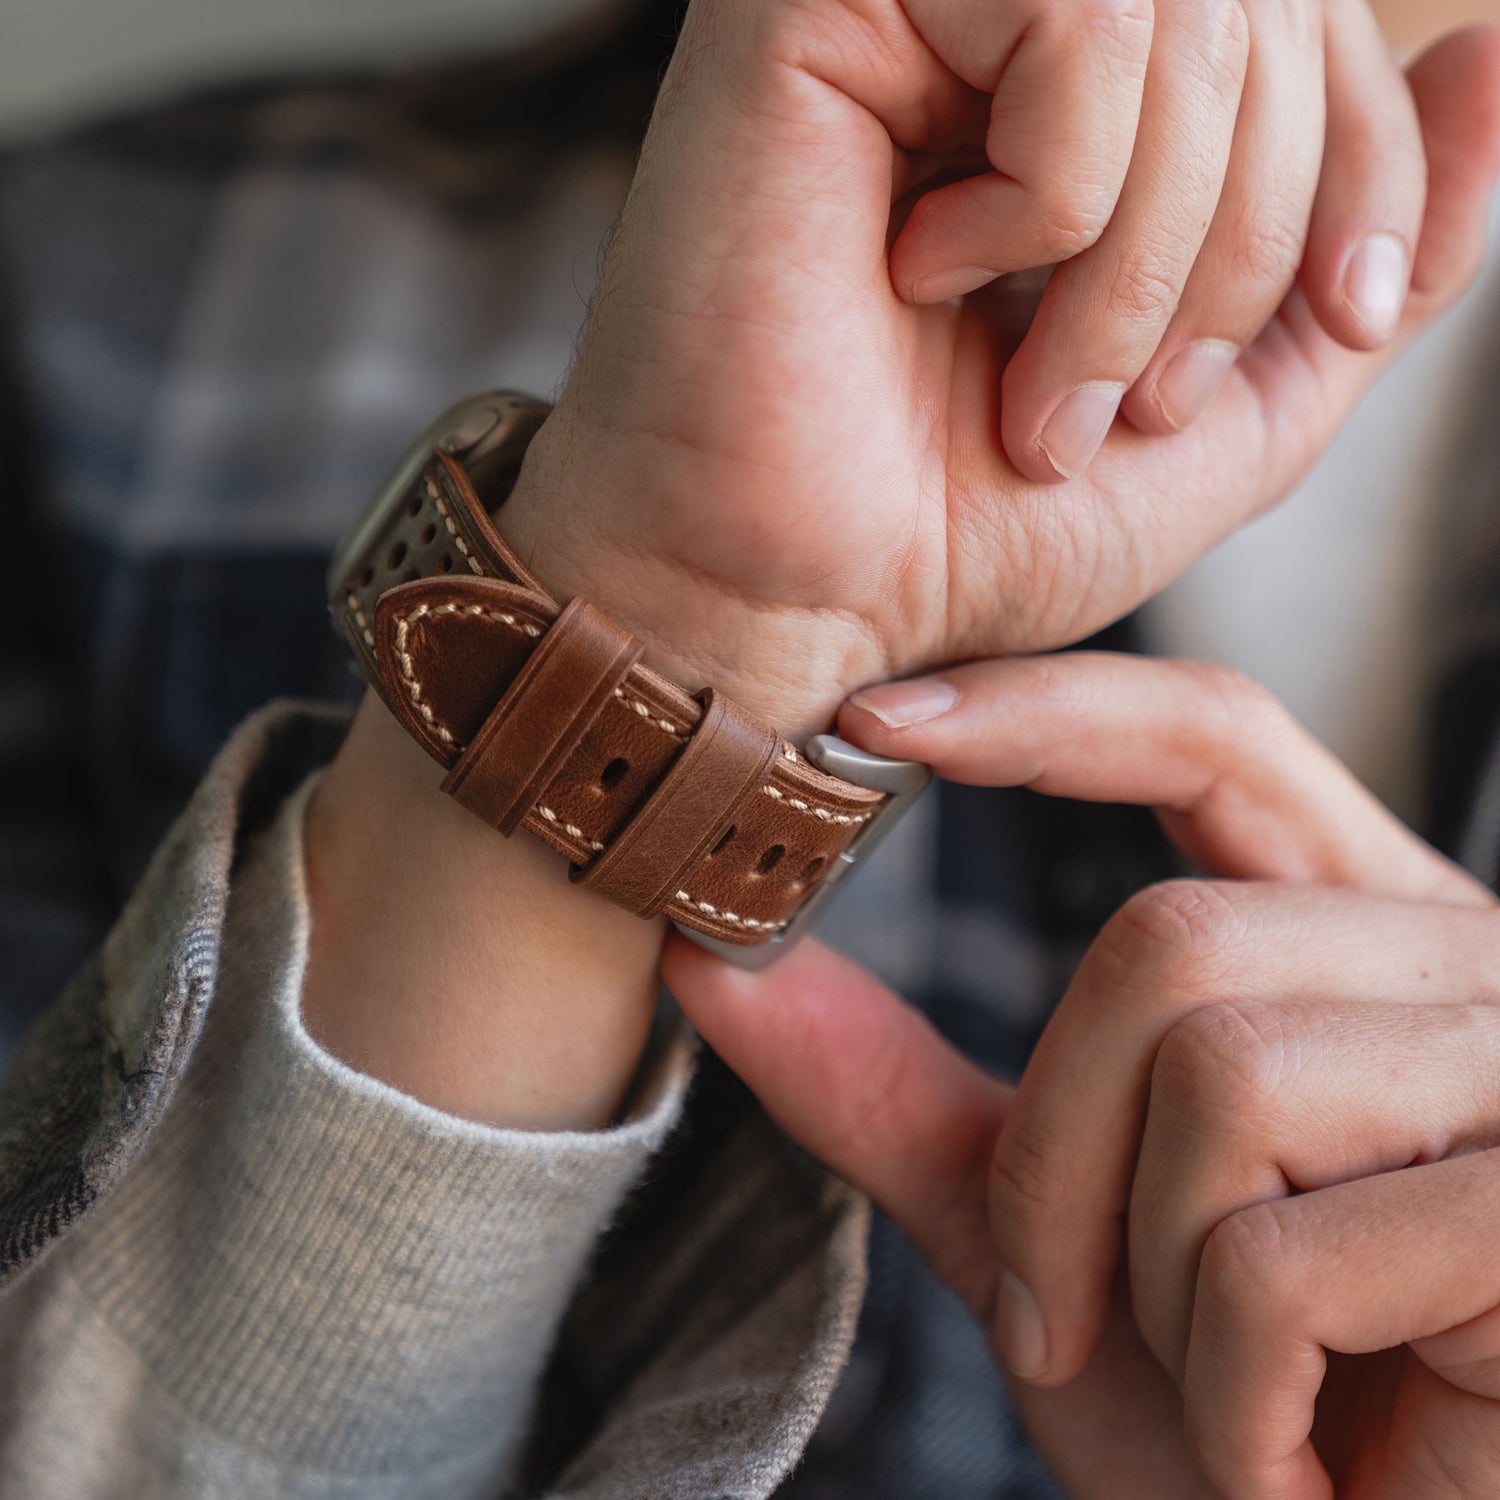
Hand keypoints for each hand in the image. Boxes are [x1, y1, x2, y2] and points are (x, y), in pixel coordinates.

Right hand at [502, 14, 1499, 737]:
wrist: (785, 599)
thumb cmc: (958, 521)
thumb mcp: (1231, 406)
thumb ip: (1372, 243)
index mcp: (1067, 89)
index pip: (1303, 22)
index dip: (1368, 161)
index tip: (1339, 316)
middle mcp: (981, 15)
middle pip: (1260, 6)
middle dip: (1246, 243)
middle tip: (1120, 405)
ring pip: (1181, 7)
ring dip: (1145, 257)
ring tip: (1028, 387)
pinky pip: (1080, 20)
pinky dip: (1054, 199)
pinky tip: (922, 270)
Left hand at [665, 652, 1499, 1495]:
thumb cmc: (1228, 1409)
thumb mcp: (1038, 1220)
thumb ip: (892, 1084)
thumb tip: (709, 959)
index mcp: (1353, 932)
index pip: (1208, 740)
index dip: (1049, 706)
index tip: (872, 722)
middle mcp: (1466, 967)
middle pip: (1168, 944)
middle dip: (1057, 1154)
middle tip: (1067, 1315)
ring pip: (1221, 1075)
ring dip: (1148, 1282)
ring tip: (1224, 1390)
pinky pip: (1286, 1261)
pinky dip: (1229, 1396)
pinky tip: (1292, 1462)